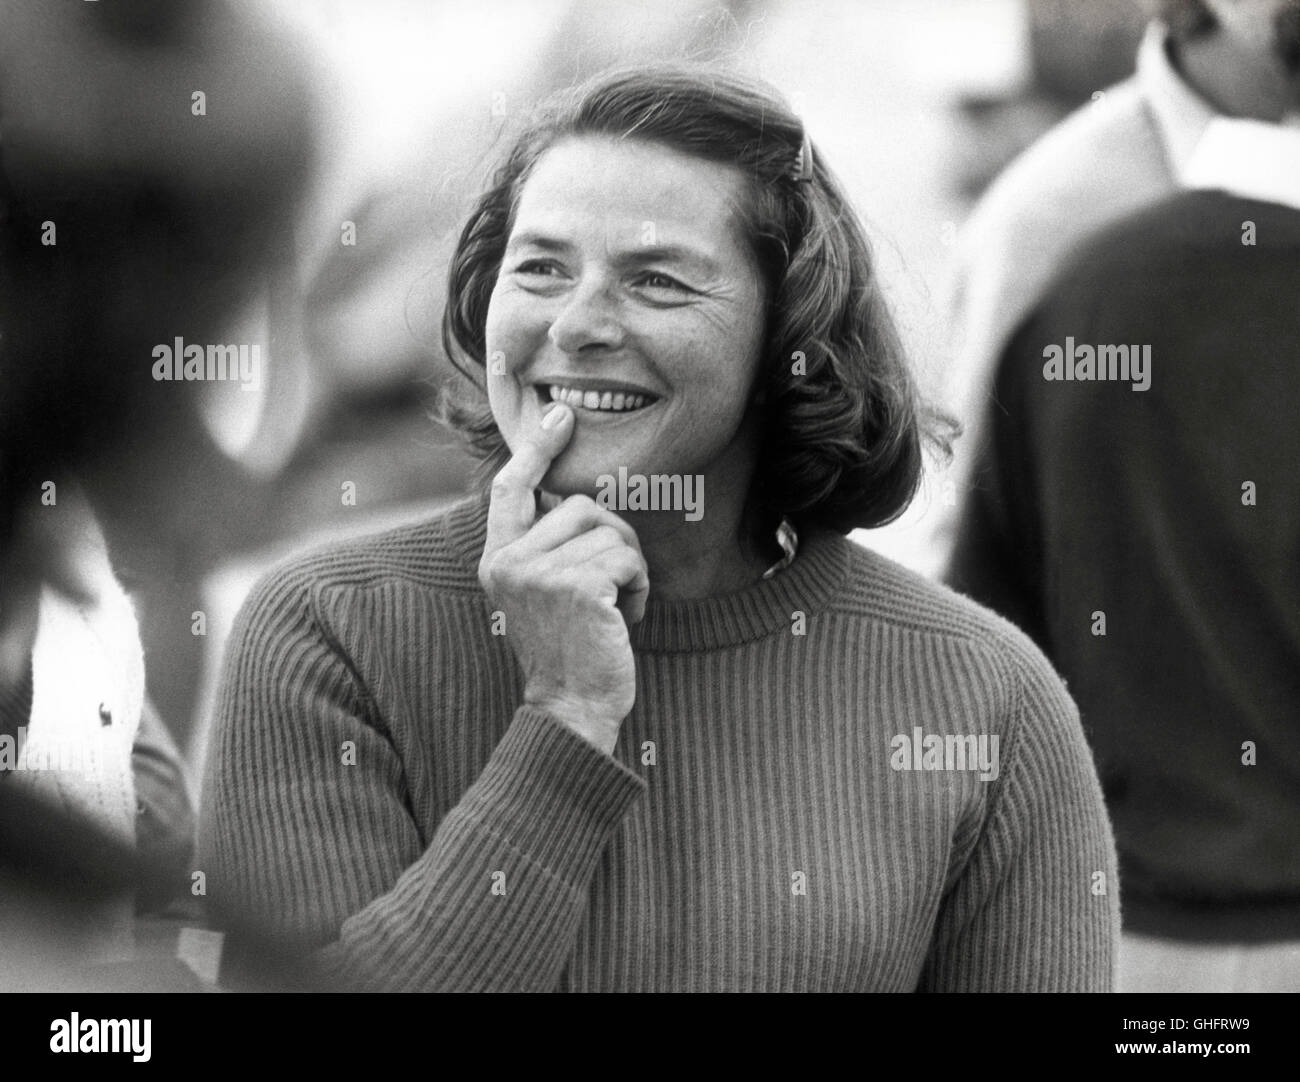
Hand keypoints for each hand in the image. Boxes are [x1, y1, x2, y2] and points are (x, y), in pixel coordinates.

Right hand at [478, 403, 648, 754]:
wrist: (570, 709)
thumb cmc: (567, 652)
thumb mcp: (540, 594)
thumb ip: (545, 548)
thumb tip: (573, 497)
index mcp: (497, 560)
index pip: (510, 488)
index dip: (535, 448)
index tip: (559, 416)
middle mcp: (510, 562)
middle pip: (581, 505)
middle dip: (612, 539)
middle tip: (612, 586)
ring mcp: (540, 574)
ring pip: (610, 531)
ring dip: (628, 567)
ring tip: (614, 608)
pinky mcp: (576, 587)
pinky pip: (627, 558)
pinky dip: (638, 587)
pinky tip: (623, 620)